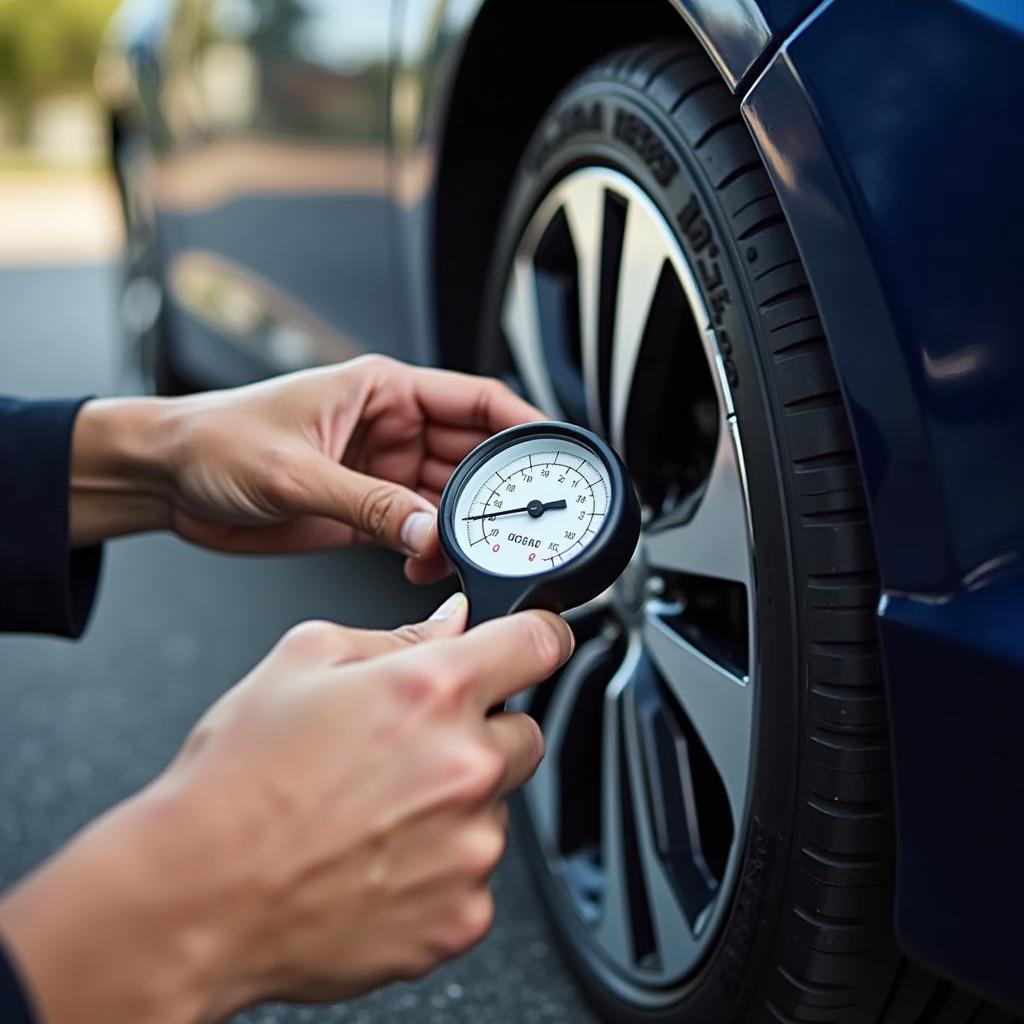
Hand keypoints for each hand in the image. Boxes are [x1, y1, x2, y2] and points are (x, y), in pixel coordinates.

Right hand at [0, 595, 573, 1023]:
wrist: (196, 895)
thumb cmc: (237, 781)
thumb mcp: (302, 661)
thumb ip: (396, 635)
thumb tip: (451, 624)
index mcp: (433, 690)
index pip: (540, 642)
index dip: (539, 637)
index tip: (534, 645)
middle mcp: (466, 766)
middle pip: (524, 731)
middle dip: (482, 732)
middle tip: (412, 749)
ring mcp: (471, 846)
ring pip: (498, 806)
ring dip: (457, 803)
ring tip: (378, 812)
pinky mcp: (462, 914)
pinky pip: (475, 874)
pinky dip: (442, 867)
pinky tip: (379, 860)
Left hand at [69, 355, 543, 580]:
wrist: (166, 479)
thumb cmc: (214, 440)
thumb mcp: (295, 470)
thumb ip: (367, 505)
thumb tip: (428, 532)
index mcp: (383, 390)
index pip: (477, 400)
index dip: (524, 426)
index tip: (556, 455)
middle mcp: (391, 428)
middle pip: (472, 456)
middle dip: (497, 491)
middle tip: (516, 525)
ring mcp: (380, 471)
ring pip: (449, 500)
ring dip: (462, 529)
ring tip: (467, 555)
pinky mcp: (363, 511)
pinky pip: (417, 530)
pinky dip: (431, 550)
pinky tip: (428, 565)